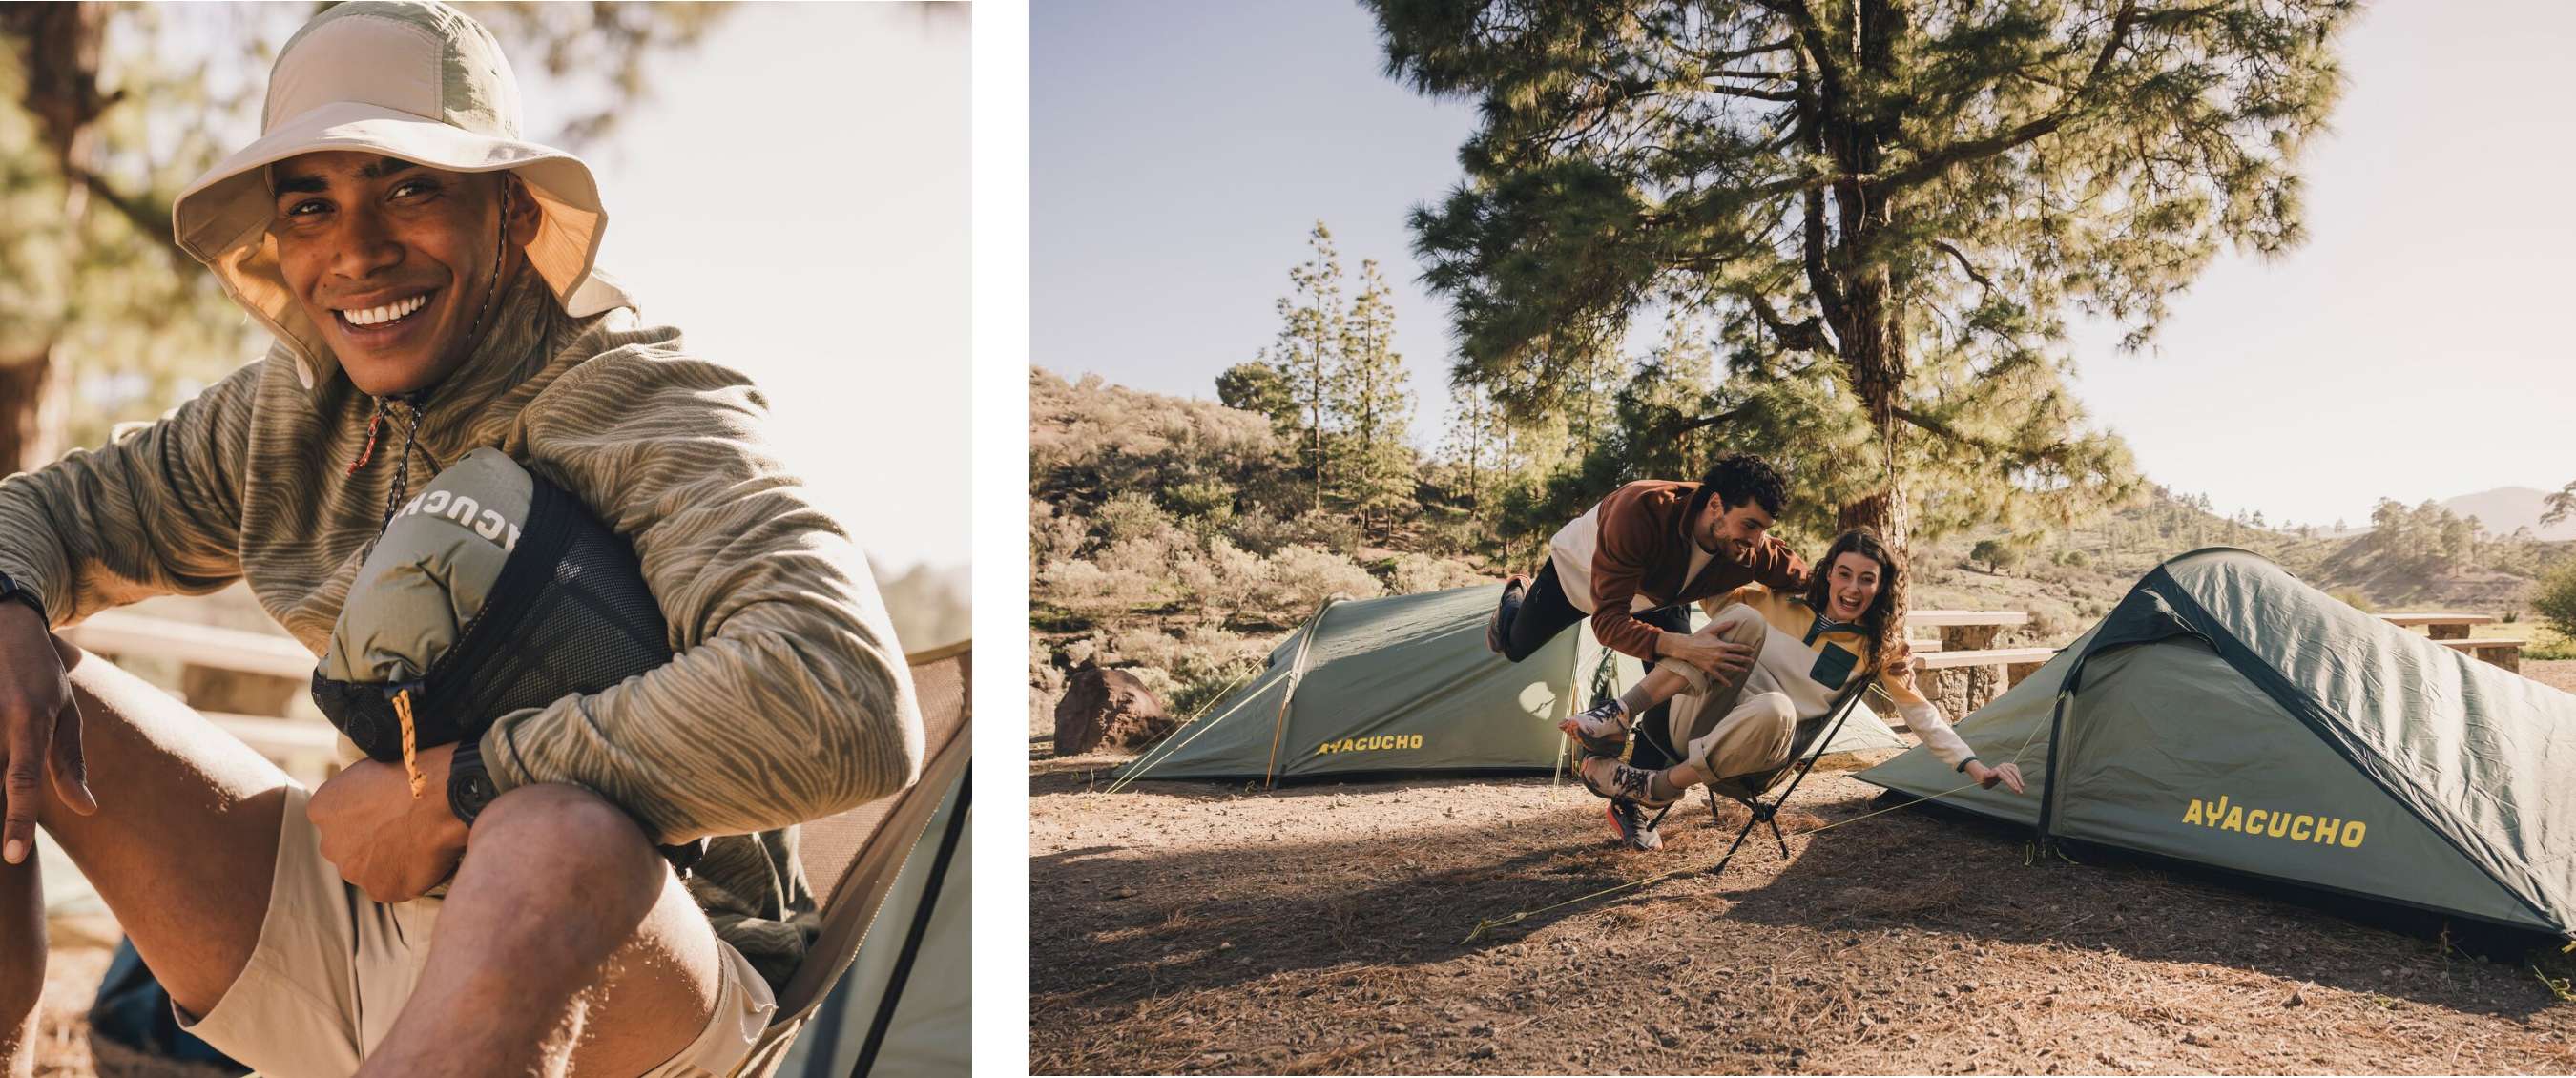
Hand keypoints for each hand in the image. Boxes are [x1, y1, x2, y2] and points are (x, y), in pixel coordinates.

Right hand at [0, 604, 93, 864]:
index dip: (17, 820)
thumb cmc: (42, 675)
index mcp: (29, 723)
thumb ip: (70, 763)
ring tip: (9, 826)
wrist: (4, 627)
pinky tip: (7, 780)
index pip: (23, 781)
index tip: (13, 856)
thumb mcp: (67, 713)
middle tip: (10, 849)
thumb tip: (87, 809)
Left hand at [309, 743, 470, 902]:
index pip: (335, 820)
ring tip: (417, 845)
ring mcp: (354, 871)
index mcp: (322, 810)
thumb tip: (364, 805)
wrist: (442, 797)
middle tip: (400, 830)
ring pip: (369, 870)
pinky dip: (408, 877)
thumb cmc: (412, 774)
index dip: (362, 817)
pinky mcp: (381, 891)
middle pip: (348, 849)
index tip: (384, 812)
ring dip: (387, 862)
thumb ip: (353, 795)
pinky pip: (394, 886)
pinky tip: (425, 858)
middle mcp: (330, 844)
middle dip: (368, 843)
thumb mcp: (367, 770)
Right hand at [1661, 632, 1753, 680]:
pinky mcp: (1709, 668)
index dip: (1746, 648)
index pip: (1737, 647)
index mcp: (1721, 645)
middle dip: (1745, 659)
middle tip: (1752, 660)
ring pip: (1730, 667)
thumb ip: (1723, 626)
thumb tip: (1734, 621)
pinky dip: (1724, 681)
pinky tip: (1729, 685)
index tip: (1752, 649)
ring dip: (1738, 669)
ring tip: (1745, 670)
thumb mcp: (1711, 630)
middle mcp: (1720, 655)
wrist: (1686, 647)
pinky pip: (1718, 676)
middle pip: (1736, 658)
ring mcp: (1715, 663)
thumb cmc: (1698, 637)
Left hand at [1967, 760, 2025, 794]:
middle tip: (2020, 792)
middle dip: (2016, 784)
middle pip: (2011, 776)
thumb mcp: (1983, 780)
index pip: (2006, 777)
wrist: (1983, 775)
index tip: (2017, 790)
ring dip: (2019, 779)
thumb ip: (1988, 775)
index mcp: (1996, 771)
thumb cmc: (1984, 780)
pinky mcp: (2008, 765)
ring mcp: (2005, 765)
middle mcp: (2001, 767)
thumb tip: (1995, 772)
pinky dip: (2018, 775)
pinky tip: (2020, 781)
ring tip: (2022, 787)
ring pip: (2014, 772)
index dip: (2012, 784)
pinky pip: (2015, 769)